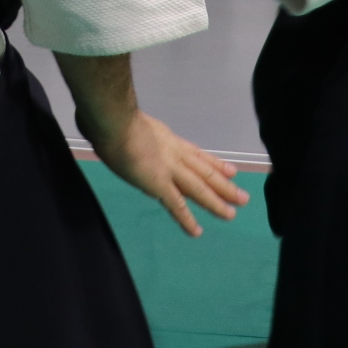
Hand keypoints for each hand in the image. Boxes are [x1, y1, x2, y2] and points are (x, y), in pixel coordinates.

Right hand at [55, 52, 250, 236]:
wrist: (112, 120)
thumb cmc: (109, 115)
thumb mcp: (124, 118)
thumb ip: (124, 125)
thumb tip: (104, 124)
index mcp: (165, 138)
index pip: (195, 153)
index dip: (213, 163)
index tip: (230, 169)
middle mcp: (173, 153)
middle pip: (203, 171)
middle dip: (224, 184)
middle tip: (243, 197)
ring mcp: (168, 169)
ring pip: (198, 188)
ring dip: (216, 202)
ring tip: (233, 213)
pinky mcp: (159, 183)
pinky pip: (176, 205)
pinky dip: (187, 219)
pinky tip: (197, 231)